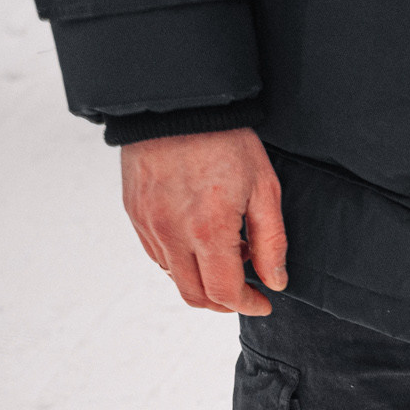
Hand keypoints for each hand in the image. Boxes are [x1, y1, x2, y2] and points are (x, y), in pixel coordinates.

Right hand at [120, 128, 286, 315]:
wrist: (177, 104)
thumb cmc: (225, 142)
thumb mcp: (264, 189)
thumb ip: (271, 242)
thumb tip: (275, 281)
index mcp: (207, 230)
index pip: (224, 293)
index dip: (248, 306)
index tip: (263, 302)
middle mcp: (171, 233)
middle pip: (195, 295)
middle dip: (223, 302)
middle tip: (246, 291)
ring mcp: (148, 223)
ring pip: (173, 277)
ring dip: (202, 279)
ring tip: (227, 254)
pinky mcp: (134, 212)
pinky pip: (156, 254)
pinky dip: (180, 261)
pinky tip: (200, 241)